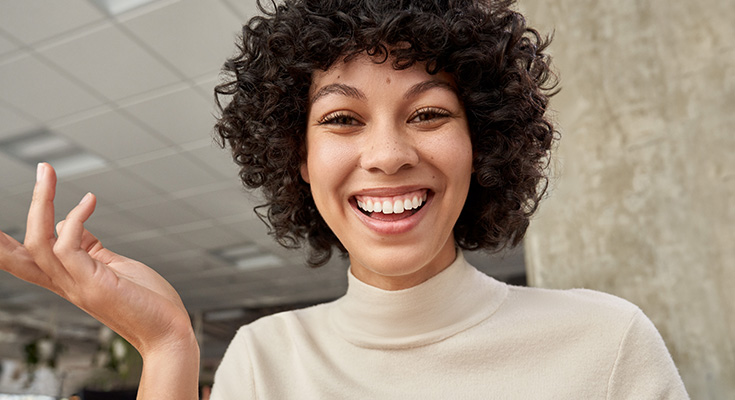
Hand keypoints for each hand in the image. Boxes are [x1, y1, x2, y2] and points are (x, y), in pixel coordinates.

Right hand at [0, 163, 195, 356]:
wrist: (169, 334)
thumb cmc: (148, 302)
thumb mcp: (114, 267)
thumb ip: (90, 247)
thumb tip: (72, 222)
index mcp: (67, 279)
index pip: (23, 259)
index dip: (4, 241)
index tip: (7, 213)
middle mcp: (65, 283)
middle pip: (14, 256)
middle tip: (16, 188)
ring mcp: (78, 285)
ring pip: (37, 244)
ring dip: (41, 203)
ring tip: (47, 173)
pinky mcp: (94, 285)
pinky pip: (68, 247)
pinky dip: (75, 218)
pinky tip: (89, 201)